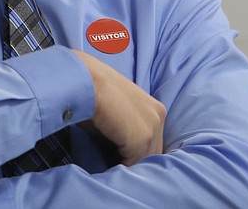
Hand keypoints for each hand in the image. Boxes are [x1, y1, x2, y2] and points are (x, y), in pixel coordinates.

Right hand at [72, 50, 165, 165]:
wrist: (88, 80)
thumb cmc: (95, 92)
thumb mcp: (120, 110)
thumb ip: (129, 127)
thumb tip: (125, 151)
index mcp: (156, 108)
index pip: (154, 141)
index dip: (138, 152)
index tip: (122, 157)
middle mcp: (159, 116)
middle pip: (154, 151)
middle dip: (136, 160)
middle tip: (116, 165)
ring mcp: (152, 127)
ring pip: (145, 159)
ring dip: (129, 165)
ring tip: (112, 167)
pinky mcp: (142, 138)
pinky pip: (134, 163)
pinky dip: (121, 168)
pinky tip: (108, 164)